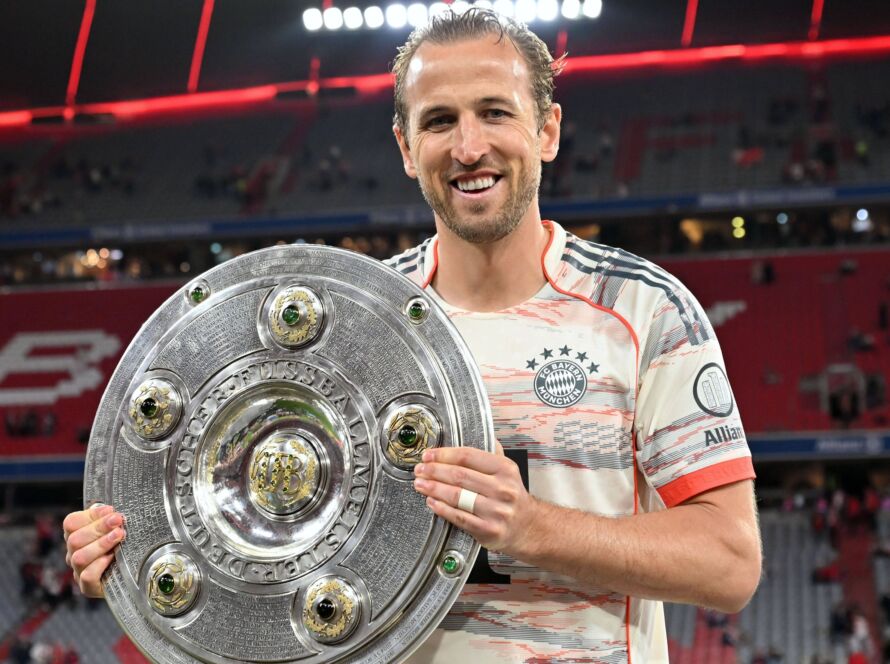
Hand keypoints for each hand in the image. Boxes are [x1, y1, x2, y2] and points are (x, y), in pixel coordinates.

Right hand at [62, 503, 125, 597]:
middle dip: (99, 527)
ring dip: (101, 544)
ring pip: (79, 557)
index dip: (90, 515)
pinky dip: (99, 565)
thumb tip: (111, 511)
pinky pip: (87, 576)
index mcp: (77, 536)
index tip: (111, 510)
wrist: (130, 576)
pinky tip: (112, 557)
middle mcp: (73, 554)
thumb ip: (111, 519)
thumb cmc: (124, 547)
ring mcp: (79, 571)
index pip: (71, 523)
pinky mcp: (88, 587)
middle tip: (118, 520)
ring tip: (119, 536)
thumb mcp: (117, 530)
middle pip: (75, 539)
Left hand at [412, 443, 536, 556]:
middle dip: (434, 471)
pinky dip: (442, 508)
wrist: (528, 526)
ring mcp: (496, 511)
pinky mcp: (488, 530)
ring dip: (434, 489)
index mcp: (505, 469)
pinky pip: (459, 517)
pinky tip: (431, 501)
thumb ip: (490, 452)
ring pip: (457, 496)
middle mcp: (502, 489)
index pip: (468, 456)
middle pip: (460, 476)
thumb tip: (472, 432)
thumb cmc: (510, 495)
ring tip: (420, 484)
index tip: (428, 455)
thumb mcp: (507, 470)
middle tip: (419, 469)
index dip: (444, 454)